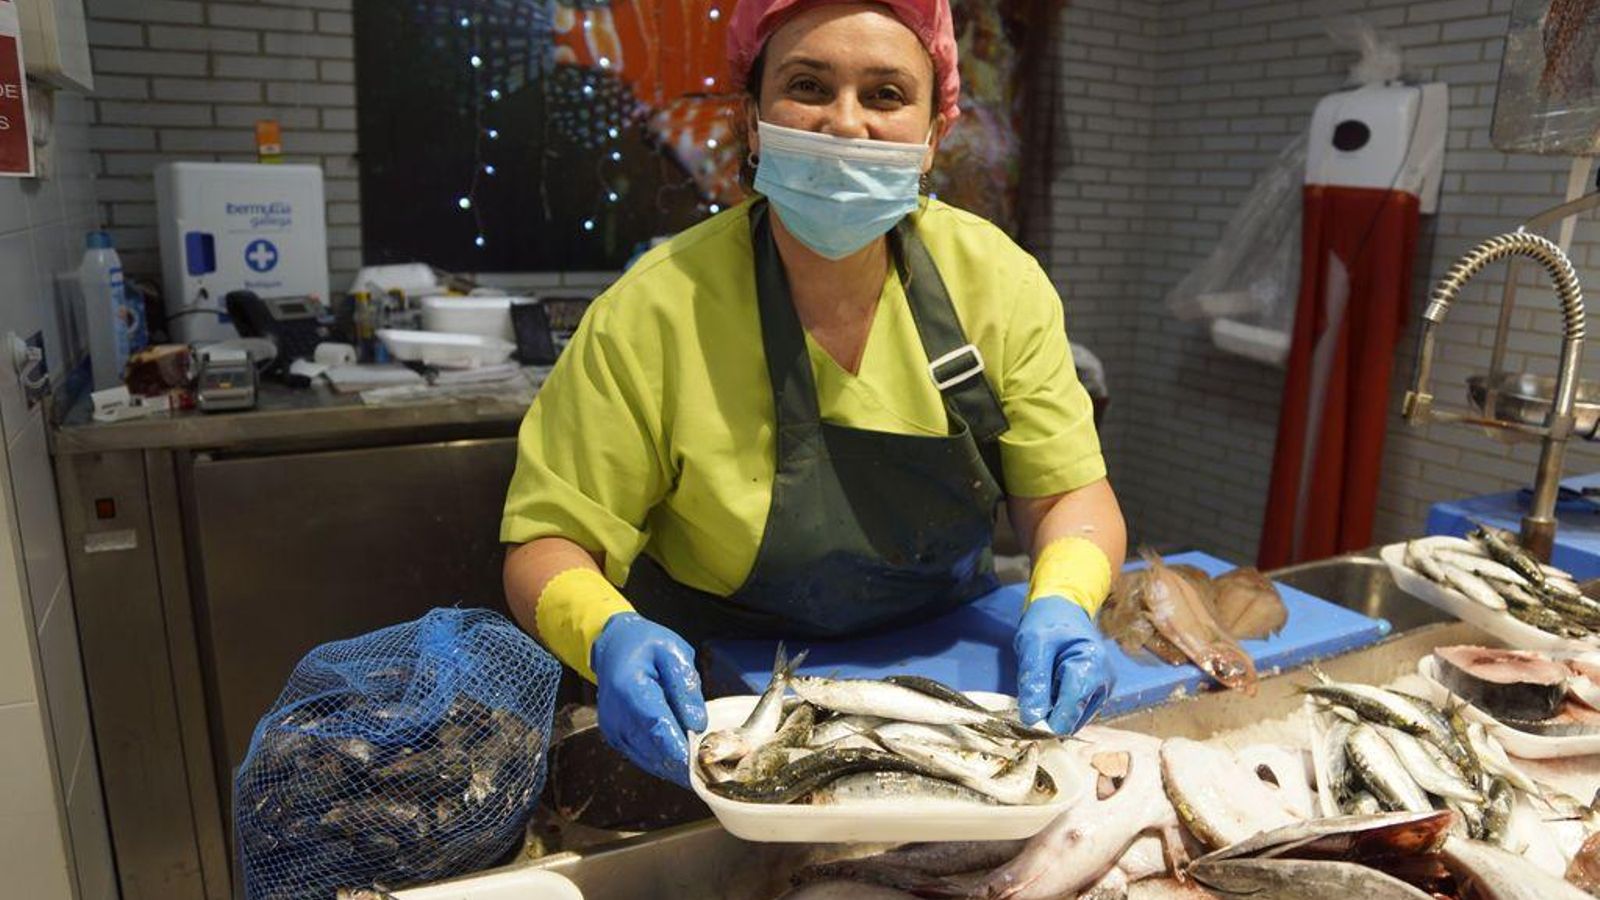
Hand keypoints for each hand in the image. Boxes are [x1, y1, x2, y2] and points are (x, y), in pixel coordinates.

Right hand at [591, 612, 707, 786]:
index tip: (698, 767)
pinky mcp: (616, 738)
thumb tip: (697, 724)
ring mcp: (614, 730)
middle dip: (683, 764)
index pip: (656, 726)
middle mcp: (616, 715)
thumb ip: (686, 687)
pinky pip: (643, 757)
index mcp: (630, 689)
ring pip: (649, 760)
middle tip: (711, 771)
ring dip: (675, 767)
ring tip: (702, 768)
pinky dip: (663, 761)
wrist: (614, 648)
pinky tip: (683, 759)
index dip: (678, 749)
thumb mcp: (673, 652)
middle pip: (653, 749)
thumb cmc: (645, 646)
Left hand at [1014, 596, 1114, 733]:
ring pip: (1072, 719)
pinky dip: (1058, 705)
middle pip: (1073, 719)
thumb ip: (1034, 680)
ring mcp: (1102, 690)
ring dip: (1053, 709)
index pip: (1071, 710)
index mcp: (1093, 666)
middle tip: (1033, 690)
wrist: (1063, 609)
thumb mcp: (1033, 644)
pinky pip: (1073, 711)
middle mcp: (1104, 683)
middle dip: (1049, 713)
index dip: (1046, 719)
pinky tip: (1051, 685)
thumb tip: (1032, 719)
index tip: (1026, 714)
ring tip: (1044, 682)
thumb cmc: (1048, 622)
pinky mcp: (1095, 695)